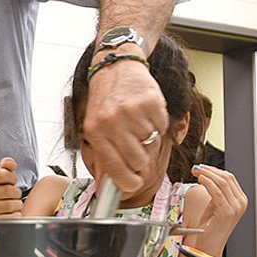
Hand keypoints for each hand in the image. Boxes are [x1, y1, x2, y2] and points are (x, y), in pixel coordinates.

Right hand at [0, 157, 22, 216]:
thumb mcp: (1, 176)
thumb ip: (7, 166)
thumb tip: (10, 163)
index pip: (3, 174)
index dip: (12, 177)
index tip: (11, 181)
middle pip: (8, 190)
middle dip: (16, 192)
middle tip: (13, 195)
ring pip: (11, 204)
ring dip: (17, 204)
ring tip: (12, 204)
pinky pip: (11, 217)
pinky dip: (15, 215)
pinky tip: (10, 213)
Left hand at [81, 57, 168, 192]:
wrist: (115, 68)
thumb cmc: (104, 103)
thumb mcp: (94, 129)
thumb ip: (101, 159)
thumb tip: (105, 188)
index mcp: (95, 132)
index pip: (115, 169)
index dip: (128, 182)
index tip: (134, 184)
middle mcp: (112, 122)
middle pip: (138, 161)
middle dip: (141, 160)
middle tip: (136, 147)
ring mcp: (132, 111)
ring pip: (152, 145)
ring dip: (149, 141)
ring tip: (138, 126)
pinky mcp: (151, 102)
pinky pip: (162, 128)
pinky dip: (157, 125)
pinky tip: (145, 115)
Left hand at [189, 165, 246, 243]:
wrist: (209, 244)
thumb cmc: (209, 227)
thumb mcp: (214, 205)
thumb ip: (215, 191)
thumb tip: (206, 174)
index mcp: (239, 200)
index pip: (229, 178)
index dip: (214, 170)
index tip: (201, 167)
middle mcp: (240, 203)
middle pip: (227, 178)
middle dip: (210, 170)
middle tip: (196, 168)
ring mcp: (235, 207)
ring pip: (222, 183)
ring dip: (207, 174)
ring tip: (196, 171)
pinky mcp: (227, 212)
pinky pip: (217, 192)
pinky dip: (208, 183)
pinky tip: (201, 179)